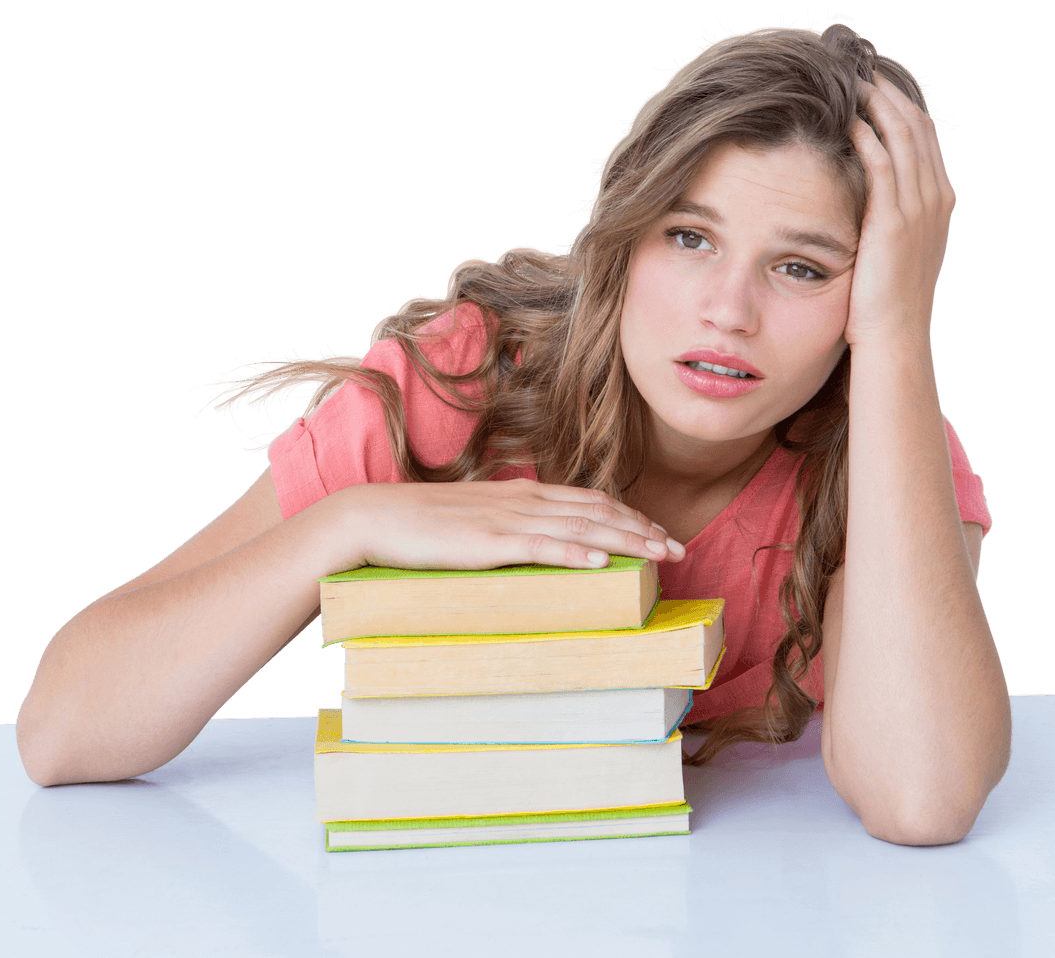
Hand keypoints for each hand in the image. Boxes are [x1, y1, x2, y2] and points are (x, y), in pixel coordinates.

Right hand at [335, 477, 686, 571]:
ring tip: (659, 554)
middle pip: (597, 511)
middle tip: (679, 549)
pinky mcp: (489, 542)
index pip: (589, 500)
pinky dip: (575, 551)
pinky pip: (541, 546)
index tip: (659, 534)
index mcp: (522, 493)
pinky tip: (601, 561)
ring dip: (625, 539)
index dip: (629, 516)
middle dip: (642, 529)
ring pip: (580, 525)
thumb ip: (510, 526)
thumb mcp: (477, 520)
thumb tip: (537, 545)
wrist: (376, 517)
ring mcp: (507, 519)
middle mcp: (523, 499)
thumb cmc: (422, 525)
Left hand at [845, 72, 955, 348]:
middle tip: (861, 72)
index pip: (922, 139)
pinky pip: (882, 164)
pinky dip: (866, 137)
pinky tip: (847, 121)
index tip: (874, 87)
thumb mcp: (894, 252)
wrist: (894, 336)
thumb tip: (863, 203)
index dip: (900, 108)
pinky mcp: (894, 220)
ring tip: (852, 83)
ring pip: (902, 138)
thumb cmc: (884, 302)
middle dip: (890, 96)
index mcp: (938, 202)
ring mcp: (919, 208)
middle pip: (916, 128)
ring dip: (877, 106)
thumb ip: (888, 220)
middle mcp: (935, 198)